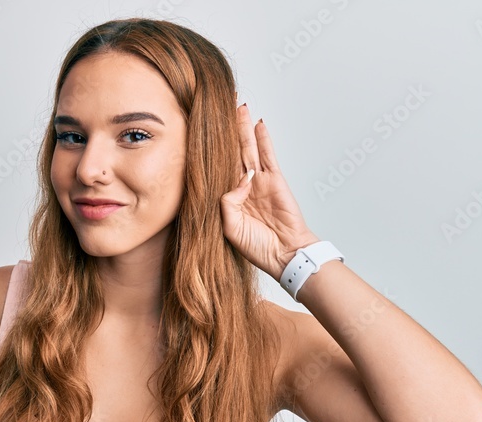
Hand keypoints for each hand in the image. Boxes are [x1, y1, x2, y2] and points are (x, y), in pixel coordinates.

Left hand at [220, 102, 320, 281]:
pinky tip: (258, 124)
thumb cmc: (257, 246)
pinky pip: (268, 155)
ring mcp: (259, 181)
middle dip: (225, 130)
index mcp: (227, 197)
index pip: (215, 167)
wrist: (284, 254)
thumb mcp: (230, 227)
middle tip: (218, 107)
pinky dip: (263, 139)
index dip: (208, 150)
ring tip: (238, 107)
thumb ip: (228, 203)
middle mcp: (242, 185)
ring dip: (242, 128)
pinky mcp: (275, 180)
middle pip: (231, 151)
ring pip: (248, 148)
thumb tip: (237, 181)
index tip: (197, 131)